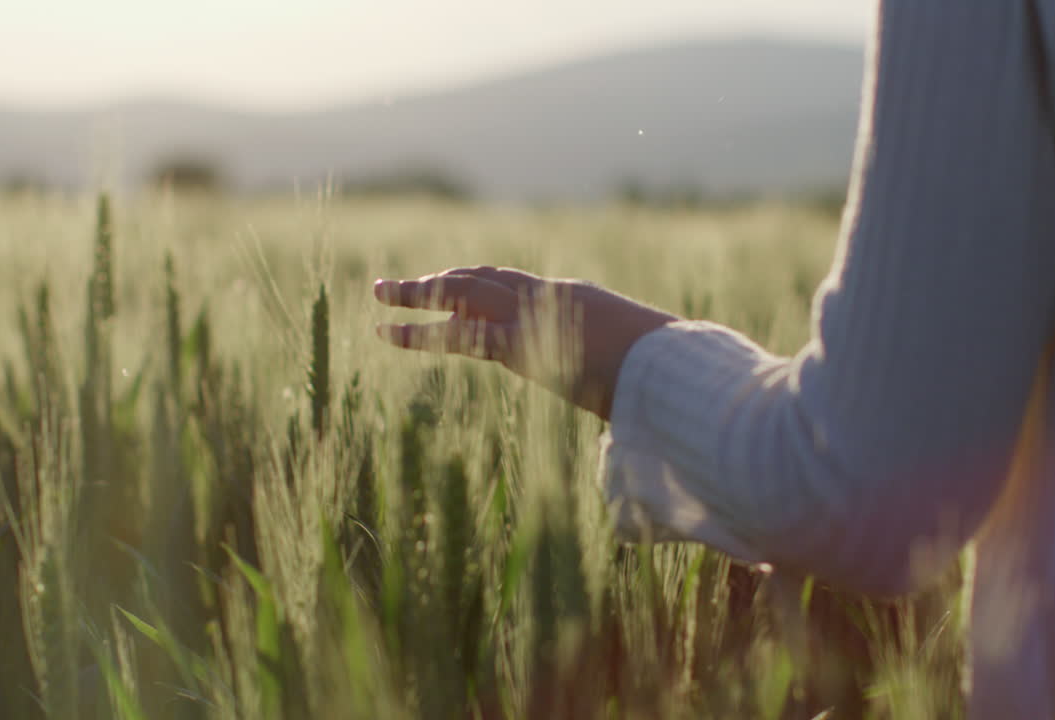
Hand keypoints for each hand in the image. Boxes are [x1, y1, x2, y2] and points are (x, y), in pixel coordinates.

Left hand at [373, 266, 676, 419]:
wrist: (674, 368)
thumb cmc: (668, 374)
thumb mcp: (641, 370)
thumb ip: (625, 378)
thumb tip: (636, 405)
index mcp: (574, 300)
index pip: (515, 286)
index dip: (477, 286)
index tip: (450, 288)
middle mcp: (548, 298)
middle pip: (482, 280)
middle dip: (439, 281)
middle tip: (399, 284)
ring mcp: (533, 315)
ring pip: (463, 293)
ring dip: (417, 293)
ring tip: (379, 294)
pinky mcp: (522, 344)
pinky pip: (462, 332)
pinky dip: (422, 332)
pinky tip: (391, 332)